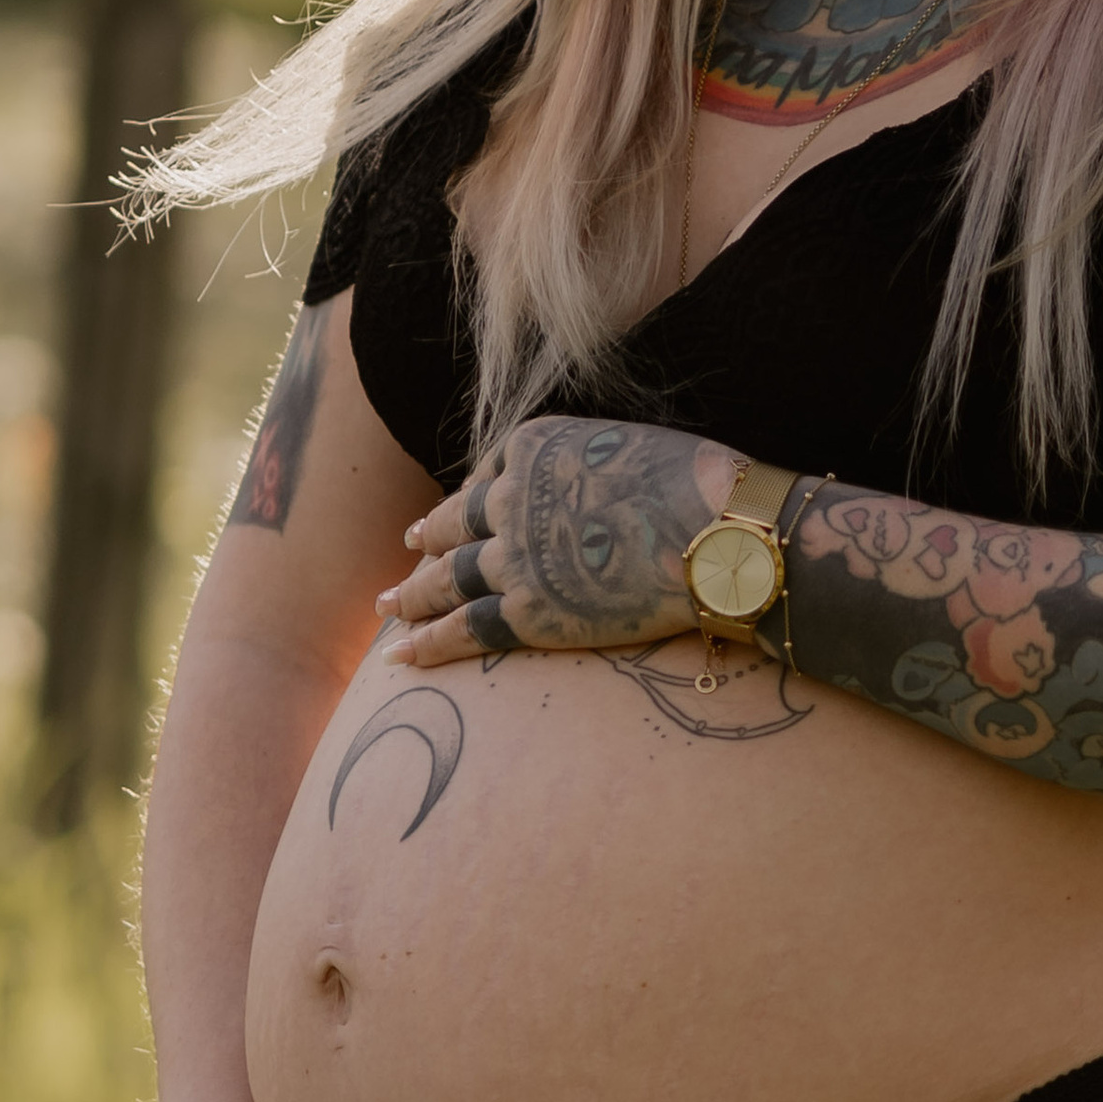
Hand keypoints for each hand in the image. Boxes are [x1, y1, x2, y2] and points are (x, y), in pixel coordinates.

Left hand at [378, 413, 740, 668]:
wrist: (716, 534)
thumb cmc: (696, 486)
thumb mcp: (630, 445)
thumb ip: (588, 462)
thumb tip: (586, 489)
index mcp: (534, 445)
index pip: (487, 474)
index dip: (468, 498)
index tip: (455, 513)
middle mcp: (511, 497)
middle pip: (453, 524)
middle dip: (426, 541)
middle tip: (405, 552)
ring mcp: (515, 557)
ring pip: (446, 577)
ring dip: (410, 594)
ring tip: (386, 604)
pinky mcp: (529, 613)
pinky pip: (463, 628)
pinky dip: (426, 643)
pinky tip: (399, 656)